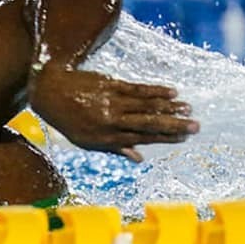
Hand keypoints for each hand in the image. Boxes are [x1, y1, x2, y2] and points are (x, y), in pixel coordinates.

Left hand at [29, 64, 198, 161]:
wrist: (49, 92)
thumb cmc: (67, 120)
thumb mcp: (86, 142)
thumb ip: (114, 149)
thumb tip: (139, 158)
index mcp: (107, 138)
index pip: (142, 139)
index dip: (164, 138)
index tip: (183, 138)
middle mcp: (112, 121)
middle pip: (149, 123)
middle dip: (174, 125)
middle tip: (195, 126)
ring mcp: (112, 102)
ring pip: (146, 105)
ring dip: (170, 107)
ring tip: (188, 108)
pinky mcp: (111, 85)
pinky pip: (138, 89)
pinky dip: (156, 90)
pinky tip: (172, 91)